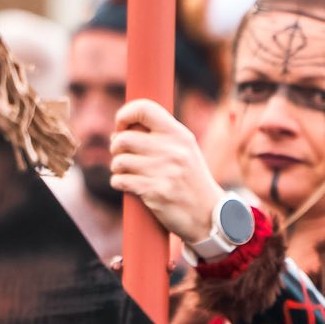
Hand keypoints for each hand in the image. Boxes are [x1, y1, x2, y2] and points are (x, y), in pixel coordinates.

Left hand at [109, 99, 222, 245]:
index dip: (124, 115)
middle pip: (123, 138)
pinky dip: (119, 183)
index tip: (121, 127)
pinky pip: (120, 180)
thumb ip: (161, 136)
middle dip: (116, 148)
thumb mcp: (185, 151)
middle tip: (123, 155)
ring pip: (119, 161)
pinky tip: (128, 185)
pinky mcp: (155, 191)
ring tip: (128, 172)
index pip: (144, 109)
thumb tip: (121, 130)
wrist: (208, 215)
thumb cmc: (190, 181)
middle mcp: (173, 150)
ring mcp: (164, 171)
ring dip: (117, 167)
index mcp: (180, 135)